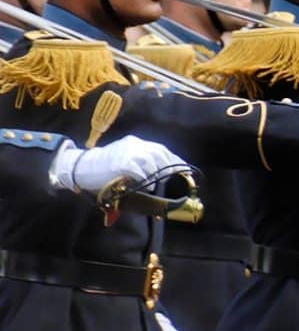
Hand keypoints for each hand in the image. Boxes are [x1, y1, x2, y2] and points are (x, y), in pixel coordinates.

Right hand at [52, 135, 185, 194]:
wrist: (82, 166)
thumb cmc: (105, 167)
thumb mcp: (126, 159)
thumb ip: (142, 163)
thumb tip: (162, 173)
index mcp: (136, 143)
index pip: (161, 149)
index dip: (173, 159)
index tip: (184, 168)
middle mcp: (133, 145)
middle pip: (159, 153)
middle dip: (168, 166)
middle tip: (170, 177)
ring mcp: (126, 152)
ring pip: (150, 161)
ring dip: (155, 174)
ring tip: (153, 184)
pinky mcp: (119, 163)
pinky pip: (138, 170)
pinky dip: (144, 179)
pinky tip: (145, 186)